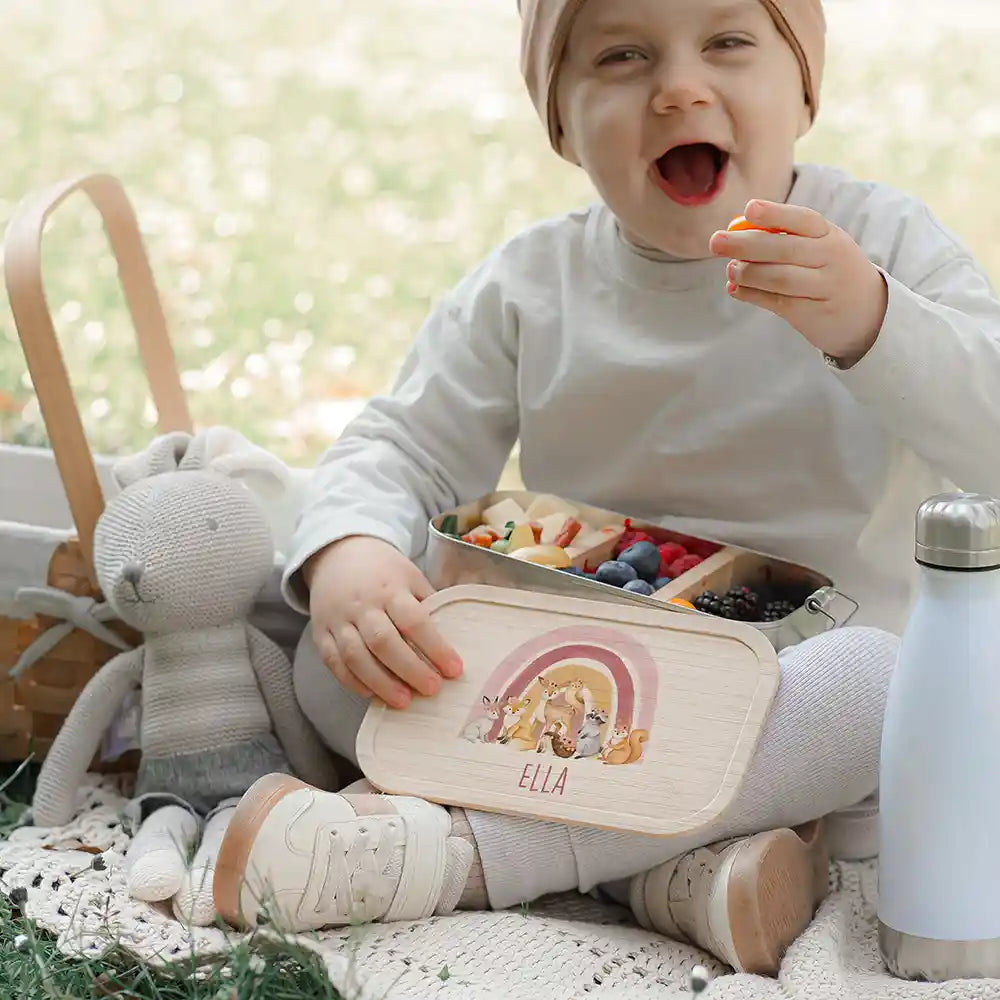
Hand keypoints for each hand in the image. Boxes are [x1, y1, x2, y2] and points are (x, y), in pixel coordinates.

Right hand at [304, 536, 462, 708]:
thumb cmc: (383, 571)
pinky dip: (352, 682)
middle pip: (384, 641)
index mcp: (390, 588)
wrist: (338, 553)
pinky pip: (333, 662)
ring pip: (355, 656)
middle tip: (431, 689)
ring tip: (403, 701)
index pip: (414, 621)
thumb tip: (452, 641)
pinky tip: (373, 694)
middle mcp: (362, 605)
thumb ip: (427, 606)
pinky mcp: (321, 633)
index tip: (454, 669)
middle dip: (410, 669)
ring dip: (380, 682)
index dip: (435, 647)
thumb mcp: (410, 577)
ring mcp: (338, 620)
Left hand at [709, 200, 888, 366]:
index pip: (804, 220)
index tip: (749, 208)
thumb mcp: (824, 248)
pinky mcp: (811, 314)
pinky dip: (751, 294)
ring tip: (730, 269)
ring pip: (778, 278)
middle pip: (784, 249)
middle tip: (716, 241)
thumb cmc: (832, 272)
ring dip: (747, 272)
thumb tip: (737, 231)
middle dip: (745, 244)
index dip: (776, 214)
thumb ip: (788, 238)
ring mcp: (823, 288)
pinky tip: (735, 288)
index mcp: (832, 237)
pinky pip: (775, 302)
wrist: (868, 314)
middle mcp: (831, 260)